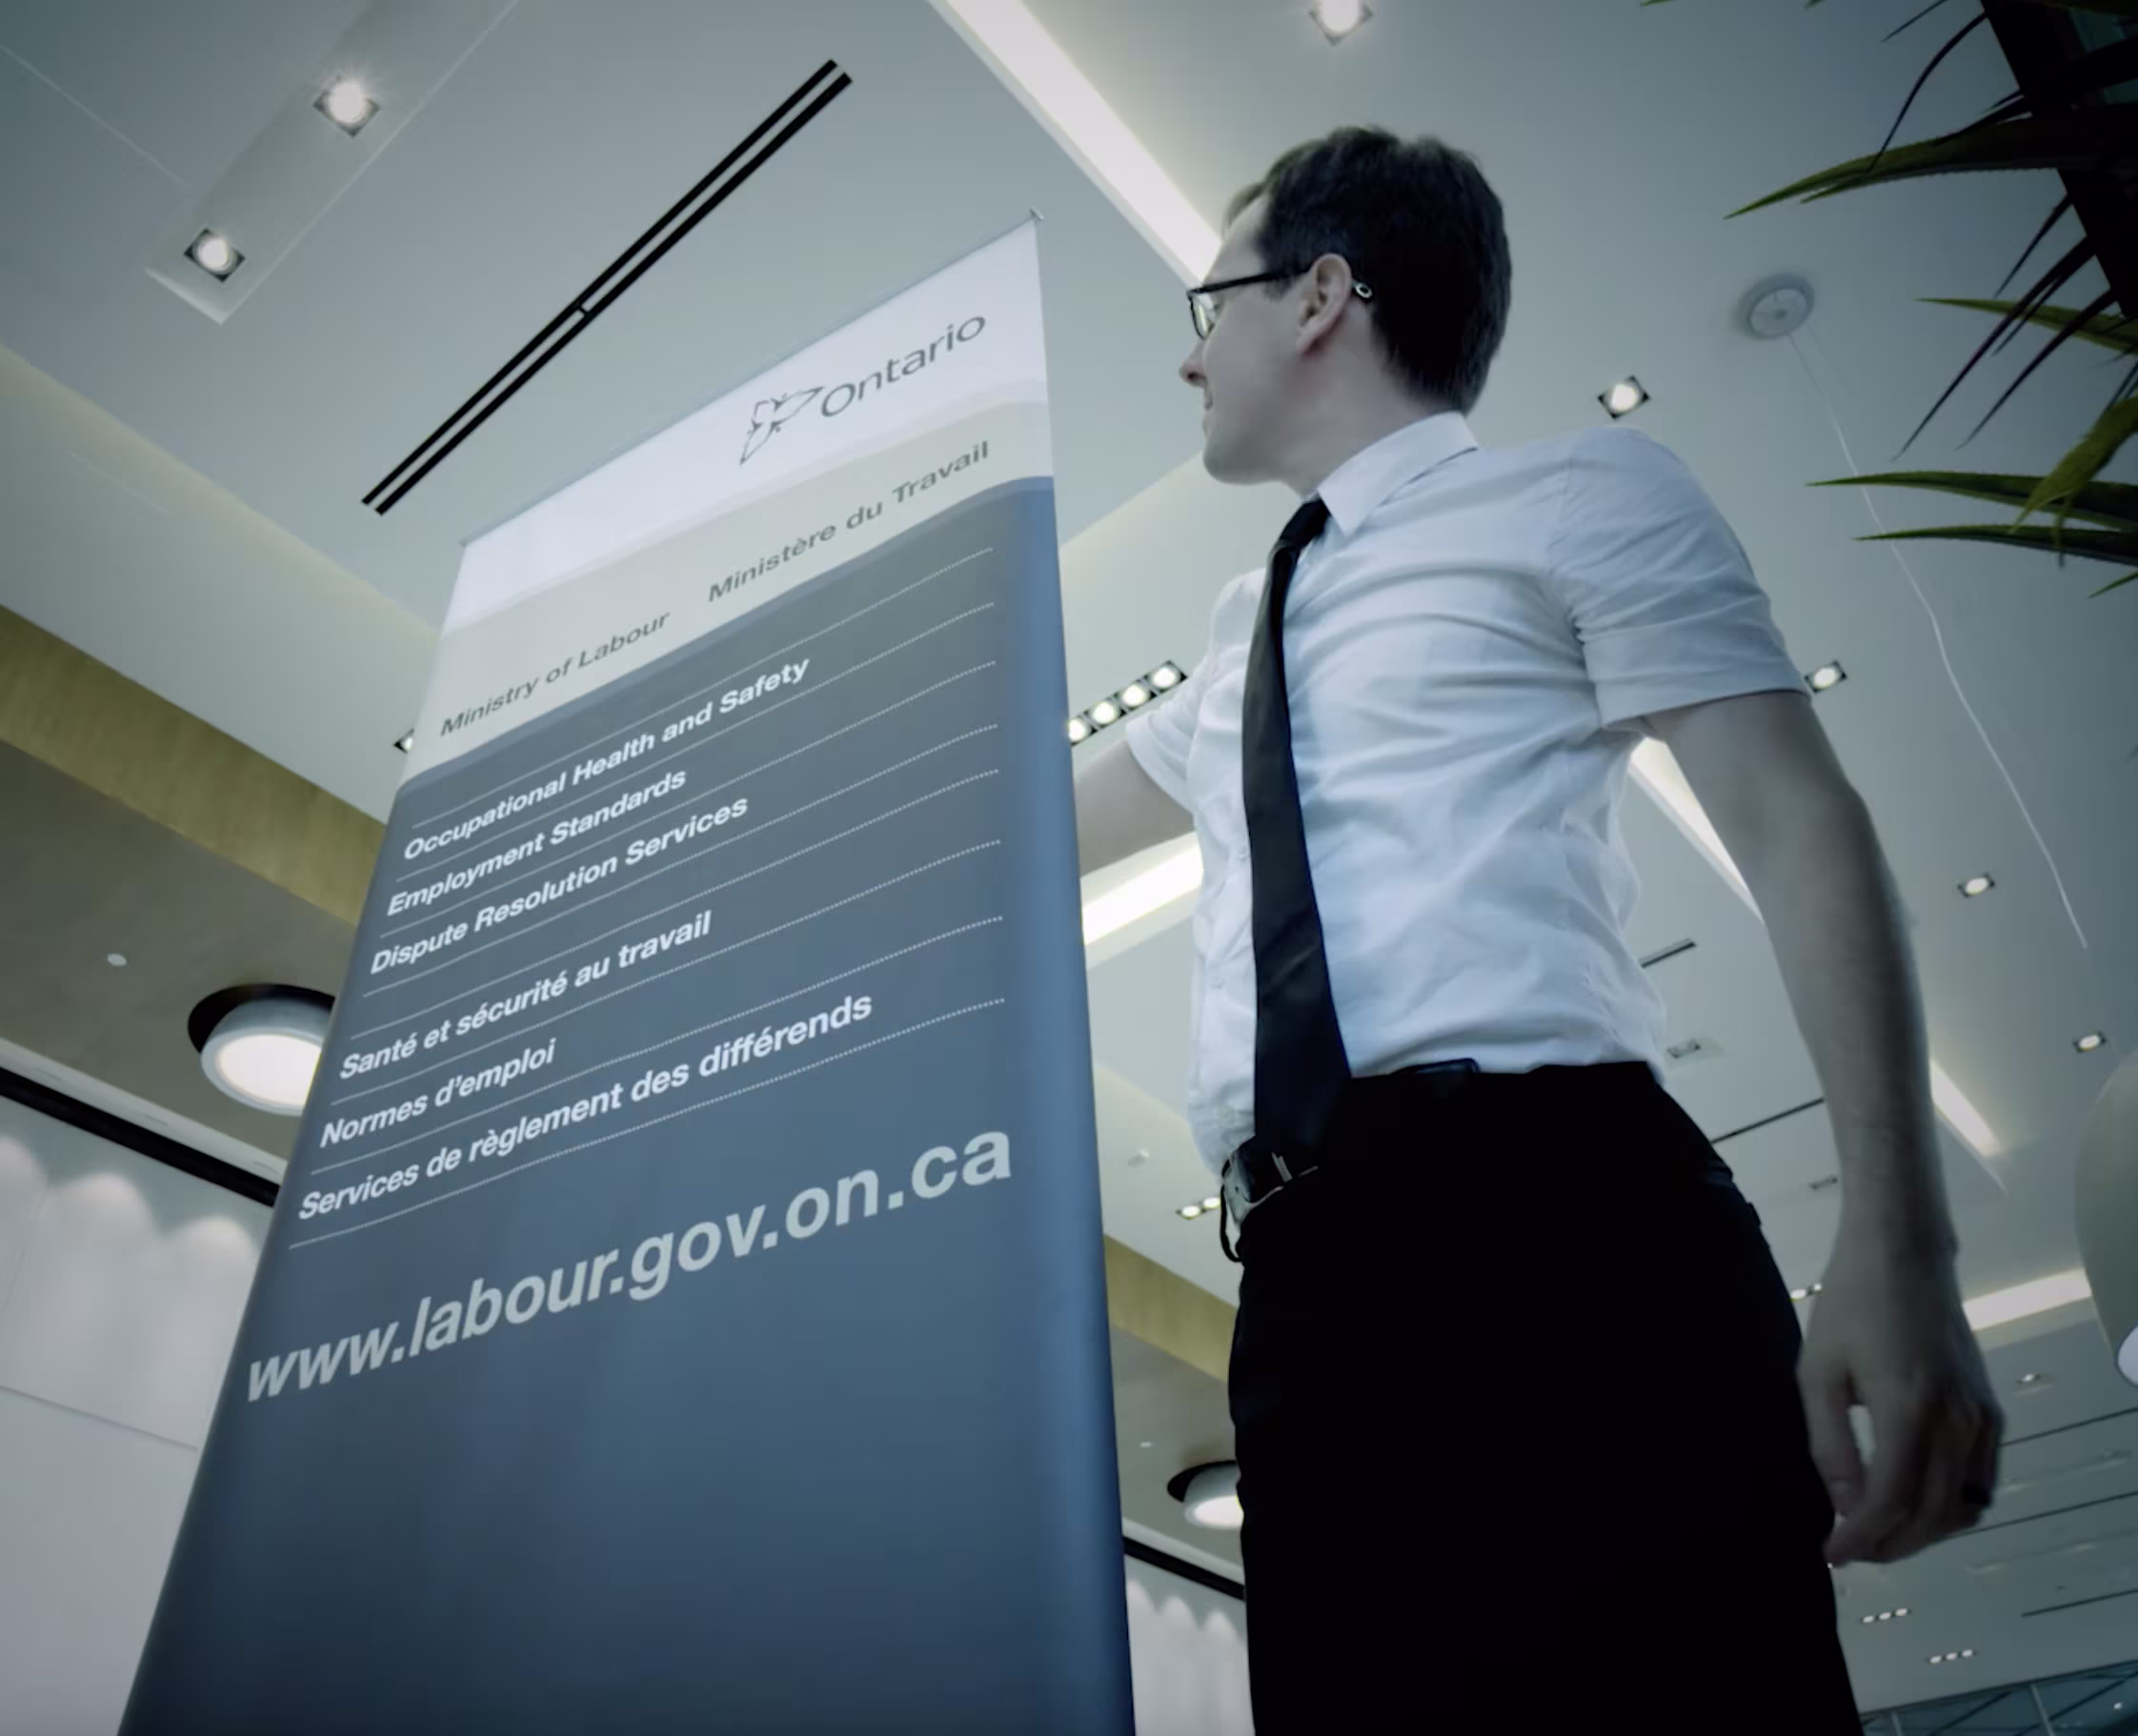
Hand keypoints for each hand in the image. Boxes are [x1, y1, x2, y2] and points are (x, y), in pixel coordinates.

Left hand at [1798, 1224, 2003, 1563]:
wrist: (1903, 1253)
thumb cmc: (1850, 1304)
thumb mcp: (1818, 1372)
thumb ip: (1830, 1445)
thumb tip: (1846, 1507)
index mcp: (1909, 1413)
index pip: (1890, 1504)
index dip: (1859, 1539)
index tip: (1831, 1554)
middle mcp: (1956, 1423)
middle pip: (1930, 1516)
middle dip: (1889, 1545)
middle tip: (1850, 1549)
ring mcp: (1981, 1418)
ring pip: (1963, 1506)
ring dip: (1923, 1531)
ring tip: (1878, 1532)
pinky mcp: (1989, 1409)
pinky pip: (1980, 1480)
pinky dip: (1952, 1506)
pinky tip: (1916, 1503)